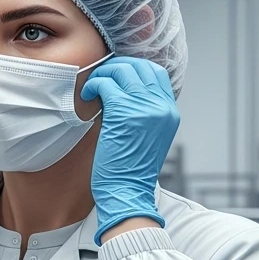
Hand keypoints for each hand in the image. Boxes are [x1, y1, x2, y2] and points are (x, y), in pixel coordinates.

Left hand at [80, 56, 179, 244]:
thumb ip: (144, 113)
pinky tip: (88, 95)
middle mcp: (161, 106)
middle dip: (117, 68)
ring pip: (122, 71)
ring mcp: (145, 107)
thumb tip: (123, 91)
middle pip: (140, 67)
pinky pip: (107, 84)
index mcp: (170, 112)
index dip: (134, 69)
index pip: (156, 73)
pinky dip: (94, 85)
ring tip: (94, 88)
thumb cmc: (131, 170)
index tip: (117, 76)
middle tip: (102, 78)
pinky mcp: (124, 112)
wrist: (128, 192)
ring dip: (104, 75)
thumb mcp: (148, 137)